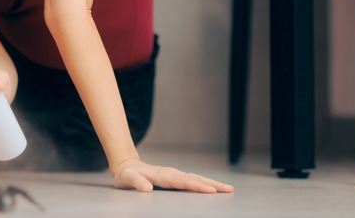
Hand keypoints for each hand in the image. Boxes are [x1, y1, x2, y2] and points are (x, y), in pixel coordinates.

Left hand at [112, 158, 233, 193]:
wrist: (126, 166)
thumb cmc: (126, 175)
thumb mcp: (127, 178)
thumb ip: (136, 182)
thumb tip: (147, 188)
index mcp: (162, 175)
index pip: (182, 181)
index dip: (197, 186)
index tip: (210, 190)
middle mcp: (171, 173)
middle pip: (194, 178)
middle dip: (212, 184)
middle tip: (228, 189)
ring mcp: (174, 175)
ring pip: (196, 178)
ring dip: (212, 183)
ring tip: (227, 189)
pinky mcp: (175, 178)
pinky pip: (192, 181)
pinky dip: (205, 183)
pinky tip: (214, 188)